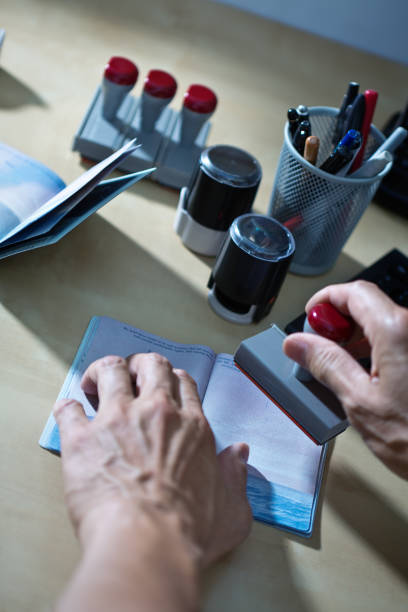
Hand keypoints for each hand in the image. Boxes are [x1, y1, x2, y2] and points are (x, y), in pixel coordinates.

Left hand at [53, 353, 250, 566]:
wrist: (147, 543)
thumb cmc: (186, 532)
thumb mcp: (231, 510)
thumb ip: (236, 477)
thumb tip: (239, 454)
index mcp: (192, 427)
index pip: (184, 384)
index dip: (173, 379)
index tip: (165, 385)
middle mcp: (157, 413)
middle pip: (151, 365)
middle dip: (141, 364)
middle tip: (131, 374)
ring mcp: (118, 420)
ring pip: (112, 370)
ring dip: (104, 371)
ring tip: (96, 383)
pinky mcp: (83, 438)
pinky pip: (70, 409)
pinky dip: (68, 408)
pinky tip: (69, 412)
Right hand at [283, 281, 407, 479]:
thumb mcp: (360, 401)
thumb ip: (327, 364)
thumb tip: (299, 344)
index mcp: (398, 331)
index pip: (355, 292)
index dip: (326, 300)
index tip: (311, 318)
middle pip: (370, 304)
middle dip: (340, 320)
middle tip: (320, 347)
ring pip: (385, 320)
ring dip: (358, 334)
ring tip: (341, 363)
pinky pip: (401, 337)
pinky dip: (378, 344)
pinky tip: (368, 370)